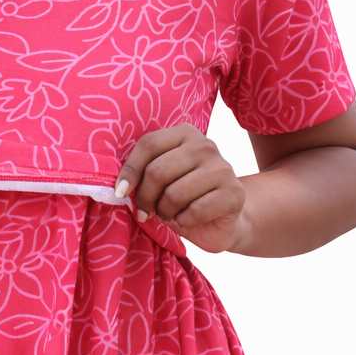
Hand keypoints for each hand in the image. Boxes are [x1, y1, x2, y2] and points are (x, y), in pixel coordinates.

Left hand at [114, 124, 248, 253]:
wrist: (225, 220)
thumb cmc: (185, 197)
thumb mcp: (162, 181)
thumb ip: (145, 174)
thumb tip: (121, 186)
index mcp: (185, 133)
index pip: (148, 145)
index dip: (130, 170)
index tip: (120, 192)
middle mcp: (205, 145)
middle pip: (158, 171)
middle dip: (145, 198)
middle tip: (146, 212)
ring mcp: (222, 168)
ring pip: (175, 193)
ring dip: (165, 211)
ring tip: (169, 214)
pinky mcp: (235, 192)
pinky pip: (195, 211)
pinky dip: (184, 221)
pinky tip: (187, 219)